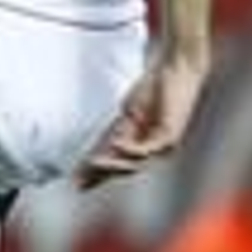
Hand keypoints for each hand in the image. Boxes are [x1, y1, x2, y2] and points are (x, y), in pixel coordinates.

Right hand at [75, 53, 208, 188]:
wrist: (175, 69)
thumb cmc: (154, 89)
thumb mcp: (129, 114)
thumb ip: (118, 132)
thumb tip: (99, 148)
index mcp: (143, 145)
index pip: (117, 165)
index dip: (98, 175)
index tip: (76, 183)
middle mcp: (154, 151)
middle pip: (124, 169)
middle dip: (101, 174)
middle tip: (80, 179)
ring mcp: (164, 146)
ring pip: (135, 163)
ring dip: (113, 163)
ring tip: (93, 161)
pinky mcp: (171, 135)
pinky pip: (147, 148)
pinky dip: (130, 148)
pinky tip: (115, 143)